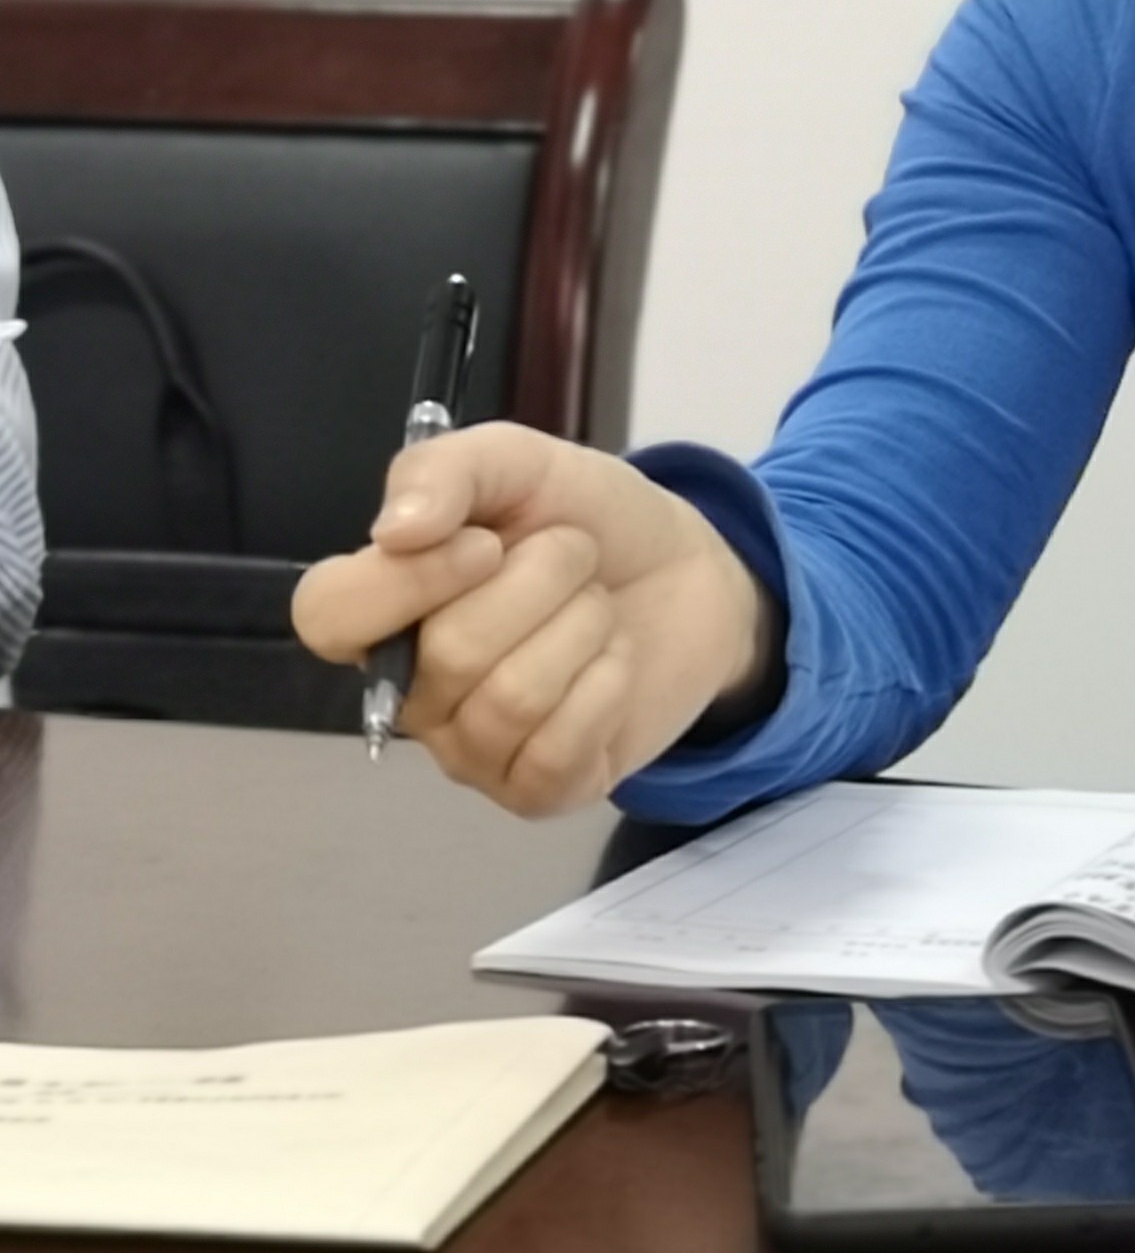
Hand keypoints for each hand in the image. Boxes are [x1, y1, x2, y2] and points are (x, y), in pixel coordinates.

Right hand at [291, 425, 772, 816]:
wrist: (688, 570)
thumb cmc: (588, 519)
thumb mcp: (519, 463)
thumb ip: (446, 471)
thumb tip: (393, 531)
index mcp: (386, 608)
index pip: (328, 618)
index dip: (405, 582)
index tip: (484, 543)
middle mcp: (413, 690)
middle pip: (449, 655)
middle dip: (543, 582)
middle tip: (576, 557)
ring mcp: (472, 749)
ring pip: (511, 701)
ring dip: (583, 627)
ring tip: (597, 606)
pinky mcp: (538, 788)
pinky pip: (555, 753)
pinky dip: (607, 685)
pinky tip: (615, 660)